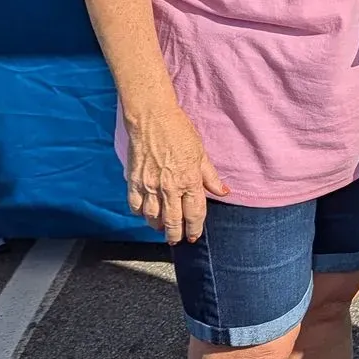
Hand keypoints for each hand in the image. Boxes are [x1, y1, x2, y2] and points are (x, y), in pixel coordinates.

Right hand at [124, 102, 228, 243]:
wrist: (152, 118)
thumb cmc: (179, 132)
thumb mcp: (201, 153)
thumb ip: (210, 176)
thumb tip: (223, 192)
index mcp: (190, 180)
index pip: (195, 213)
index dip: (195, 228)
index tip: (194, 236)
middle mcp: (170, 187)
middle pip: (173, 221)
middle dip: (176, 235)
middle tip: (177, 240)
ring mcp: (150, 185)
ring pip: (153, 217)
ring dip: (158, 227)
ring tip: (163, 229)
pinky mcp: (134, 181)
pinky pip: (135, 205)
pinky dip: (140, 213)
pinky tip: (145, 213)